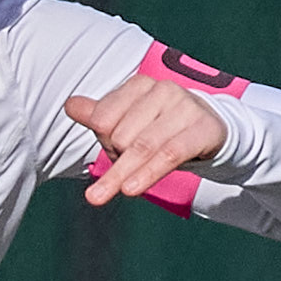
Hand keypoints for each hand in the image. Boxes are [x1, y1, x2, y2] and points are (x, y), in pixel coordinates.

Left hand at [62, 76, 229, 205]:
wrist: (210, 131)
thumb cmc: (162, 126)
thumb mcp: (129, 121)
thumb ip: (98, 115)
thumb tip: (70, 105)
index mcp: (139, 84)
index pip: (103, 118)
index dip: (102, 140)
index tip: (111, 150)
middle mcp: (162, 90)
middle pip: (121, 135)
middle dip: (118, 157)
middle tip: (130, 163)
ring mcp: (185, 107)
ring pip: (143, 146)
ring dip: (121, 174)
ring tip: (99, 196)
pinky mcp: (203, 129)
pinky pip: (169, 155)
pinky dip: (147, 174)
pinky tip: (130, 189)